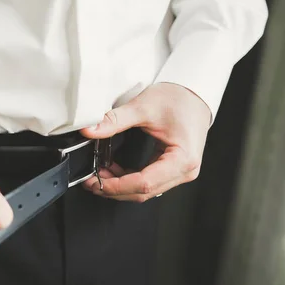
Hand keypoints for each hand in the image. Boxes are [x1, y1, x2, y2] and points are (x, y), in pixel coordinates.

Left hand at [80, 82, 210, 201]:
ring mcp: (180, 172)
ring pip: (145, 190)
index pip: (144, 183)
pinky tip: (113, 172)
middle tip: (90, 182)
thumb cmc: (178, 99)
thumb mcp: (143, 107)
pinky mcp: (173, 169)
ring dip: (120, 186)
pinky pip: (148, 182)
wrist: (193, 93)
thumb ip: (114, 120)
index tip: (95, 182)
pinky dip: (129, 180)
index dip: (116, 186)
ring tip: (98, 175)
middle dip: (115, 189)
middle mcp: (185, 170)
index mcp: (182, 159)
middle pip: (144, 191)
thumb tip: (91, 130)